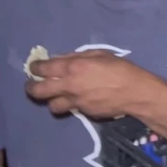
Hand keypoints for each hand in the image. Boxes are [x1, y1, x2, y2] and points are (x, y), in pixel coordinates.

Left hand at [26, 51, 153, 118]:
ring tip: (55, 96)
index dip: (35, 67)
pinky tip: (79, 99)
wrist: (136, 92)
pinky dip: (70, 104)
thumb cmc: (121, 68)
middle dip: (31, 88)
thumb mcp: (100, 54)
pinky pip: (71, 109)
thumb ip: (78, 57)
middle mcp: (69, 86)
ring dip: (51, 100)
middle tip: (31, 85)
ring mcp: (75, 102)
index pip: (44, 68)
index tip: (34, 67)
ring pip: (51, 105)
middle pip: (39, 91)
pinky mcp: (83, 112)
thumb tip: (62, 60)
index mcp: (73, 67)